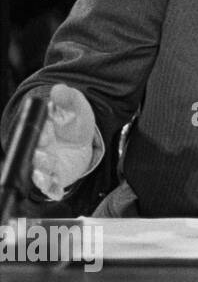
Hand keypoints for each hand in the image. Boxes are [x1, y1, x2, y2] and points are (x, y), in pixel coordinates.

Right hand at [30, 84, 96, 199]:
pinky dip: (52, 190)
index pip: (33, 133)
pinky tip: (57, 193)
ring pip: (38, 173)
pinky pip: (51, 187)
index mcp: (39, 130)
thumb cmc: (74, 120)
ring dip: (40, 175)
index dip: (38, 134)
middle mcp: (38, 149)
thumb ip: (68, 98)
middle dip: (37, 157)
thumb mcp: (76, 106)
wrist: (80, 138)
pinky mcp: (55, 177)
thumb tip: (60, 89)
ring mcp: (45, 165)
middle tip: (44, 155)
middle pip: (32, 156)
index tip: (45, 133)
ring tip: (46, 174)